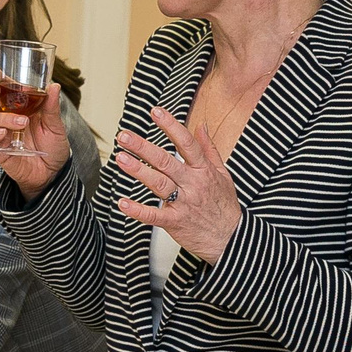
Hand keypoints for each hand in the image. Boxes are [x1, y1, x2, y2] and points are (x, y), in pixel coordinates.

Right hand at [0, 60, 72, 199]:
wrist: (53, 174)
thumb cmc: (52, 148)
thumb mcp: (56, 126)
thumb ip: (52, 108)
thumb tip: (53, 86)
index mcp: (20, 106)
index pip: (3, 87)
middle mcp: (7, 117)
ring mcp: (1, 132)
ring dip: (4, 117)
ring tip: (22, 123)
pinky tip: (2, 134)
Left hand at [115, 105, 241, 263]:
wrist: (231, 239)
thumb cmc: (225, 206)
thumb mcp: (223, 174)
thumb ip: (209, 149)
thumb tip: (201, 125)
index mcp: (203, 170)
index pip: (187, 143)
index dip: (171, 126)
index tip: (156, 112)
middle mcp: (193, 184)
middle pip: (166, 161)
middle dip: (144, 147)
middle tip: (124, 136)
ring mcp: (184, 203)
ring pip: (158, 183)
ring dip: (138, 171)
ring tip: (121, 158)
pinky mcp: (175, 222)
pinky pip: (154, 215)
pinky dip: (138, 210)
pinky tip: (123, 203)